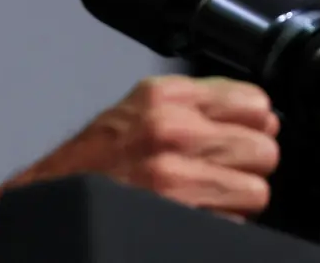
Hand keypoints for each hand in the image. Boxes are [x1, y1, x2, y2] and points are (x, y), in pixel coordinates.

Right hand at [0, 75, 279, 219]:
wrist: (56, 196)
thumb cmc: (97, 156)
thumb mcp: (142, 105)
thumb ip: (199, 102)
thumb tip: (262, 113)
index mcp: (166, 97)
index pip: (256, 103)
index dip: (253, 123)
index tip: (241, 132)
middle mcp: (171, 131)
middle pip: (264, 149)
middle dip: (247, 163)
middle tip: (217, 167)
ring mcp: (175, 176)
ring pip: (256, 190)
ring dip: (236, 197)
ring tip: (203, 191)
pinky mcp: (180, 215)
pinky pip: (235, 222)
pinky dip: (221, 221)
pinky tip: (193, 210)